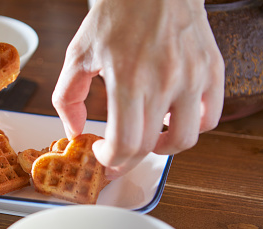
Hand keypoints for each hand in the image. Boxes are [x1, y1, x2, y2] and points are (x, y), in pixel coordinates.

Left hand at [52, 0, 224, 178]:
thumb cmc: (115, 16)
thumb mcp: (78, 54)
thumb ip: (67, 96)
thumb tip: (74, 130)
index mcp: (128, 78)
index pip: (125, 143)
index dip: (110, 159)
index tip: (102, 154)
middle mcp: (164, 80)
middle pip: (150, 146)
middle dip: (128, 160)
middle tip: (118, 157)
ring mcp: (192, 76)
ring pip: (185, 139)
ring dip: (162, 149)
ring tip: (147, 140)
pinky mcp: (211, 70)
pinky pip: (210, 117)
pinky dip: (191, 127)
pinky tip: (171, 118)